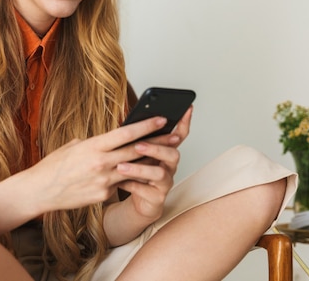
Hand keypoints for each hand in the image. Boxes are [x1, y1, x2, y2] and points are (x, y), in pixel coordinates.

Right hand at [27, 116, 168, 212]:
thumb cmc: (54, 165)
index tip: (162, 119)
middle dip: (157, 143)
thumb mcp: (73, 146)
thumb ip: (95, 143)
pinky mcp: (103, 196)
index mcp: (93, 146)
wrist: (40, 191)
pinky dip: (125, 179)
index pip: (125, 133)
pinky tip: (132, 176)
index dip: (146, 126)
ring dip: (148, 162)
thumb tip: (108, 140)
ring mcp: (103, 181)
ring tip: (162, 155)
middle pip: (135, 151)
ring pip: (132, 169)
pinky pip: (119, 185)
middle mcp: (101, 163)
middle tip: (174, 137)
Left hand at [115, 106, 192, 221]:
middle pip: (173, 154)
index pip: (179, 135)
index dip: (184, 122)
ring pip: (159, 174)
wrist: (137, 200)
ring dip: (139, 169)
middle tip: (138, 145)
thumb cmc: (136, 172)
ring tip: (121, 167)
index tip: (187, 109)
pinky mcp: (157, 198)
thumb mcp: (137, 153)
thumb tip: (130, 121)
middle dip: (156, 148)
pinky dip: (133, 186)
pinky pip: (147, 192)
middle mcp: (169, 166)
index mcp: (166, 151)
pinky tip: (121, 182)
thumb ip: (138, 139)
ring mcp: (165, 182)